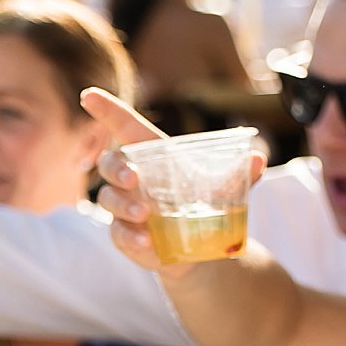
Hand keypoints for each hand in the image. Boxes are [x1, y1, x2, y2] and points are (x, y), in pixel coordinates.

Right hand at [81, 89, 267, 268]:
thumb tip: (257, 159)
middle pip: (109, 161)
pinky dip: (130, 236)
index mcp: (154, 155)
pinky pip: (117, 232)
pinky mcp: (123, 234)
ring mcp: (124, 205)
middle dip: (116, 168)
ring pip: (107, 198)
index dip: (106, 109)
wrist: (203, 250)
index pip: (124, 126)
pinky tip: (146, 242)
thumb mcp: (228, 188)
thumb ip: (241, 173)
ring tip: (145, 216)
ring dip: (123, 205)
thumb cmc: (210, 206)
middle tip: (134, 179)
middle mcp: (133, 176)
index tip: (88, 95)